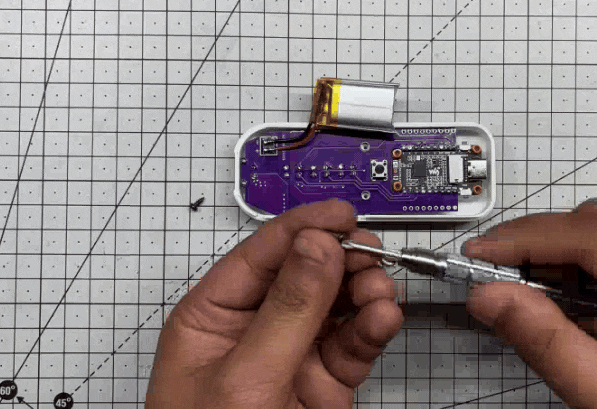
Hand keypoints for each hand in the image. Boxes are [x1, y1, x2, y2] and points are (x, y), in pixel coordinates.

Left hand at [145, 199, 403, 407]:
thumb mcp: (244, 378)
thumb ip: (287, 310)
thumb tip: (316, 247)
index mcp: (213, 316)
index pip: (262, 253)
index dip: (304, 227)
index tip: (342, 215)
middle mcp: (254, 329)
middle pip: (307, 272)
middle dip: (342, 261)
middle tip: (369, 257)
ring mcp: (293, 354)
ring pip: (337, 304)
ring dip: (363, 292)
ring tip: (378, 294)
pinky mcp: (326, 381)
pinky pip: (355, 342)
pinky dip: (373, 327)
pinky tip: (382, 319)